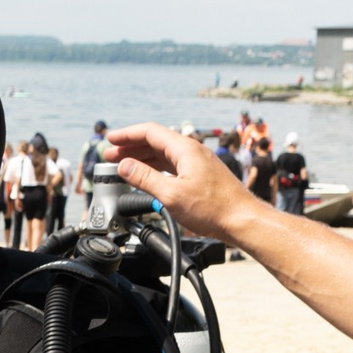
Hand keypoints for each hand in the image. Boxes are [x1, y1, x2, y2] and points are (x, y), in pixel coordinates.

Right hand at [102, 122, 256, 244]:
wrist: (242, 220)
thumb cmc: (214, 209)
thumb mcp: (171, 195)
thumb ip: (144, 178)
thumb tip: (124, 166)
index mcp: (185, 149)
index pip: (149, 132)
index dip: (126, 134)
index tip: (110, 139)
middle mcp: (192, 151)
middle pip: (155, 141)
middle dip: (131, 147)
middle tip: (111, 155)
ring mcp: (197, 162)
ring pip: (163, 154)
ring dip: (142, 158)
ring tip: (124, 166)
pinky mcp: (200, 174)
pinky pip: (172, 165)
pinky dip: (155, 168)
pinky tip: (147, 176)